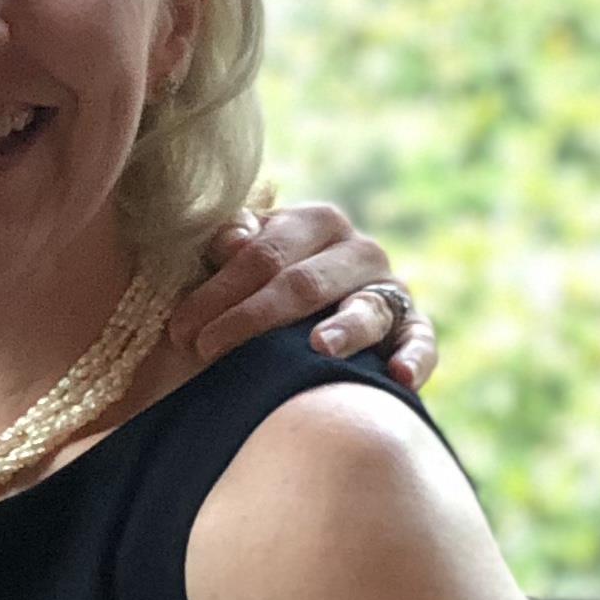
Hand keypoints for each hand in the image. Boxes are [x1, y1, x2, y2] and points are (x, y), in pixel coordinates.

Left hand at [175, 204, 435, 389]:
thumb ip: (228, 245)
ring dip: (344, 329)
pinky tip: (398, 376)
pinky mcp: (411, 327)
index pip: (264, 255)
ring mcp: (387, 289)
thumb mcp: (230, 263)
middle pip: (305, 283)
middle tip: (205, 349)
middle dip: (252, 317)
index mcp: (313, 223)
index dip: (216, 292)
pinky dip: (414, 358)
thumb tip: (233, 240)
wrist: (290, 325)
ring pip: (367, 308)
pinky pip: (420, 341)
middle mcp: (357, 250)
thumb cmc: (248, 290)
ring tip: (319, 347)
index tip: (178, 331)